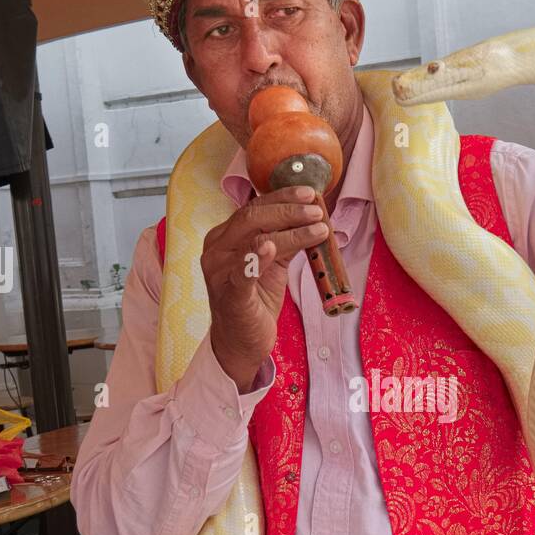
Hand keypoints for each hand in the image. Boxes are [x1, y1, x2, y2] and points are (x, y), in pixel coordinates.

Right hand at [202, 186, 328, 390]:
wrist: (241, 342)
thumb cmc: (255, 299)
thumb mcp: (273, 264)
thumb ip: (285, 240)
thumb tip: (311, 217)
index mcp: (225, 236)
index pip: (254, 207)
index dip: (282, 197)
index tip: (310, 193)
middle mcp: (217, 249)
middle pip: (252, 217)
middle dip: (289, 210)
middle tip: (317, 210)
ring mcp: (220, 272)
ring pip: (254, 240)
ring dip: (290, 231)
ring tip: (318, 227)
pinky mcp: (229, 295)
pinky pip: (242, 273)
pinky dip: (256, 258)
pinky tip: (271, 247)